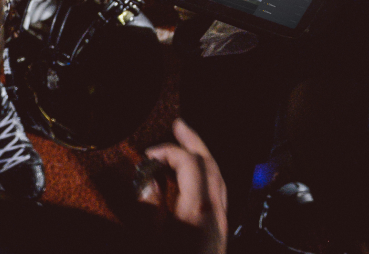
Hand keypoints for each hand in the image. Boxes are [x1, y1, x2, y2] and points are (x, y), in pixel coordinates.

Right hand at [144, 119, 227, 253]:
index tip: (146, 155)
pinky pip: (219, 193)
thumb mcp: (150, 241)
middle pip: (210, 165)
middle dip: (194, 143)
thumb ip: (149, 208)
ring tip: (186, 146)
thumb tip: (147, 180)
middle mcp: (216, 213)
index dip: (169, 151)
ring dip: (202, 158)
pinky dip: (206, 177)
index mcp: (198, 211)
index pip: (190, 163)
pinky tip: (194, 180)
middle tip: (178, 125)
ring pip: (218, 178)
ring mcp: (221, 224)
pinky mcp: (220, 234)